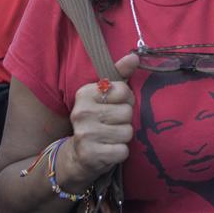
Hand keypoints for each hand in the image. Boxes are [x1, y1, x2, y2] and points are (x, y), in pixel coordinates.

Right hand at [59, 54, 137, 189]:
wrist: (78, 156)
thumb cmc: (97, 120)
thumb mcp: (105, 95)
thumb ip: (120, 74)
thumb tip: (135, 56)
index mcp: (85, 93)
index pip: (123, 90)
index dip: (126, 99)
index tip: (115, 105)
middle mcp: (81, 112)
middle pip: (127, 112)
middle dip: (125, 120)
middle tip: (112, 124)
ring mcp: (85, 134)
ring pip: (127, 132)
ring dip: (123, 137)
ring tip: (110, 137)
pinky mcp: (90, 155)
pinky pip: (123, 151)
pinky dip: (120, 152)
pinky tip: (108, 150)